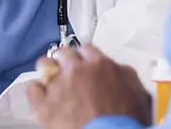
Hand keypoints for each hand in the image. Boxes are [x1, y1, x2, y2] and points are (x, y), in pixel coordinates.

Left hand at [27, 46, 151, 128]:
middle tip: (67, 69)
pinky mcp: (45, 105)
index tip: (84, 62)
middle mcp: (77, 70)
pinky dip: (36, 91)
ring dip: (48, 70)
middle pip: (64, 53)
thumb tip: (118, 70)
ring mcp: (59, 86)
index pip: (87, 49)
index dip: (85, 57)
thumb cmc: (125, 121)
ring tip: (50, 79)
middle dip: (65, 59)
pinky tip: (40, 95)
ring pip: (45, 66)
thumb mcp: (138, 93)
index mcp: (100, 65)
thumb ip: (125, 75)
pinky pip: (33, 89)